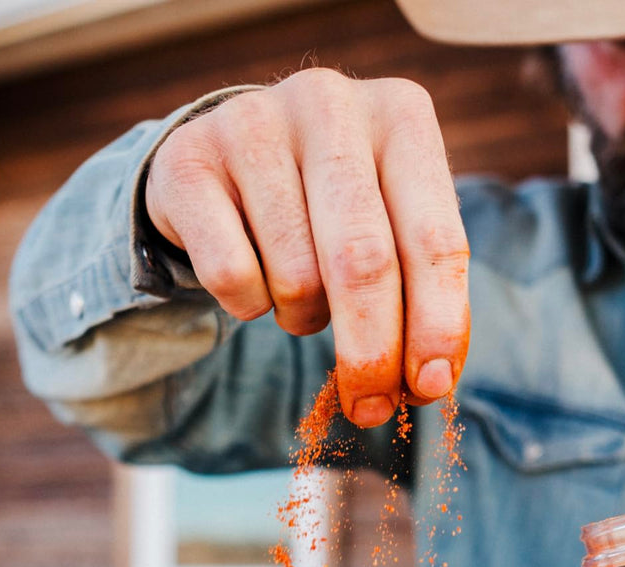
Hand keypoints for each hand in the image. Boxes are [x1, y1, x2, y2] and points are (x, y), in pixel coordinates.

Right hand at [144, 69, 470, 426]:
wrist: (228, 158)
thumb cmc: (332, 207)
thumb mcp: (392, 229)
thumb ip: (423, 296)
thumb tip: (432, 382)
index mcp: (402, 114)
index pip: (436, 238)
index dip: (437, 323)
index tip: (431, 387)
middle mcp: (329, 103)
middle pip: (363, 261)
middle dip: (371, 350)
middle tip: (371, 406)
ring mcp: (251, 123)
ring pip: (295, 275)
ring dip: (303, 317)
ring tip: (300, 293)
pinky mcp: (187, 160)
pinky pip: (231, 276)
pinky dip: (248, 304)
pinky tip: (252, 275)